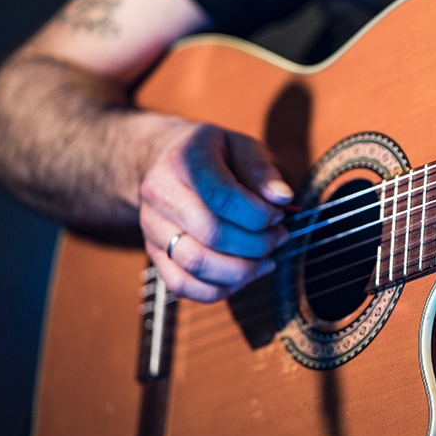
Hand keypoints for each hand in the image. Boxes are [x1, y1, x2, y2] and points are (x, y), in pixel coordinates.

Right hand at [139, 119, 292, 301]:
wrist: (167, 162)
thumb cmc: (214, 156)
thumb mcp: (242, 146)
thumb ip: (263, 171)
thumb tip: (283, 199)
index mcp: (185, 161)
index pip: (222, 197)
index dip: (259, 215)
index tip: (279, 216)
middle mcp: (160, 194)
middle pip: (211, 234)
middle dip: (257, 244)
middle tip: (279, 238)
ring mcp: (152, 227)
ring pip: (196, 265)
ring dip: (242, 270)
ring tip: (266, 259)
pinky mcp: (154, 254)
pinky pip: (182, 285)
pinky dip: (219, 289)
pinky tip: (242, 276)